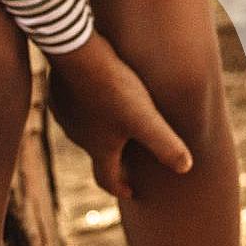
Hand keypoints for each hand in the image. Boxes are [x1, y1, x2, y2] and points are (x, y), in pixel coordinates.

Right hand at [47, 34, 192, 199]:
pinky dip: (86, 106)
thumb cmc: (113, 88)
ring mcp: (66, 115)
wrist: (76, 53)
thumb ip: (165, 144)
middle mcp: (78, 137)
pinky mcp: (59, 94)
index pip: (107, 178)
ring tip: (116, 121)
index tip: (130, 191)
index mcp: (100, 148)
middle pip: (97, 154)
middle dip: (113, 157)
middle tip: (130, 156)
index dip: (120, 188)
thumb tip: (186, 167)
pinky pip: (73, 106)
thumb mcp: (145, 118)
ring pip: (84, 130)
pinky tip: (97, 94)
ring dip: (99, 130)